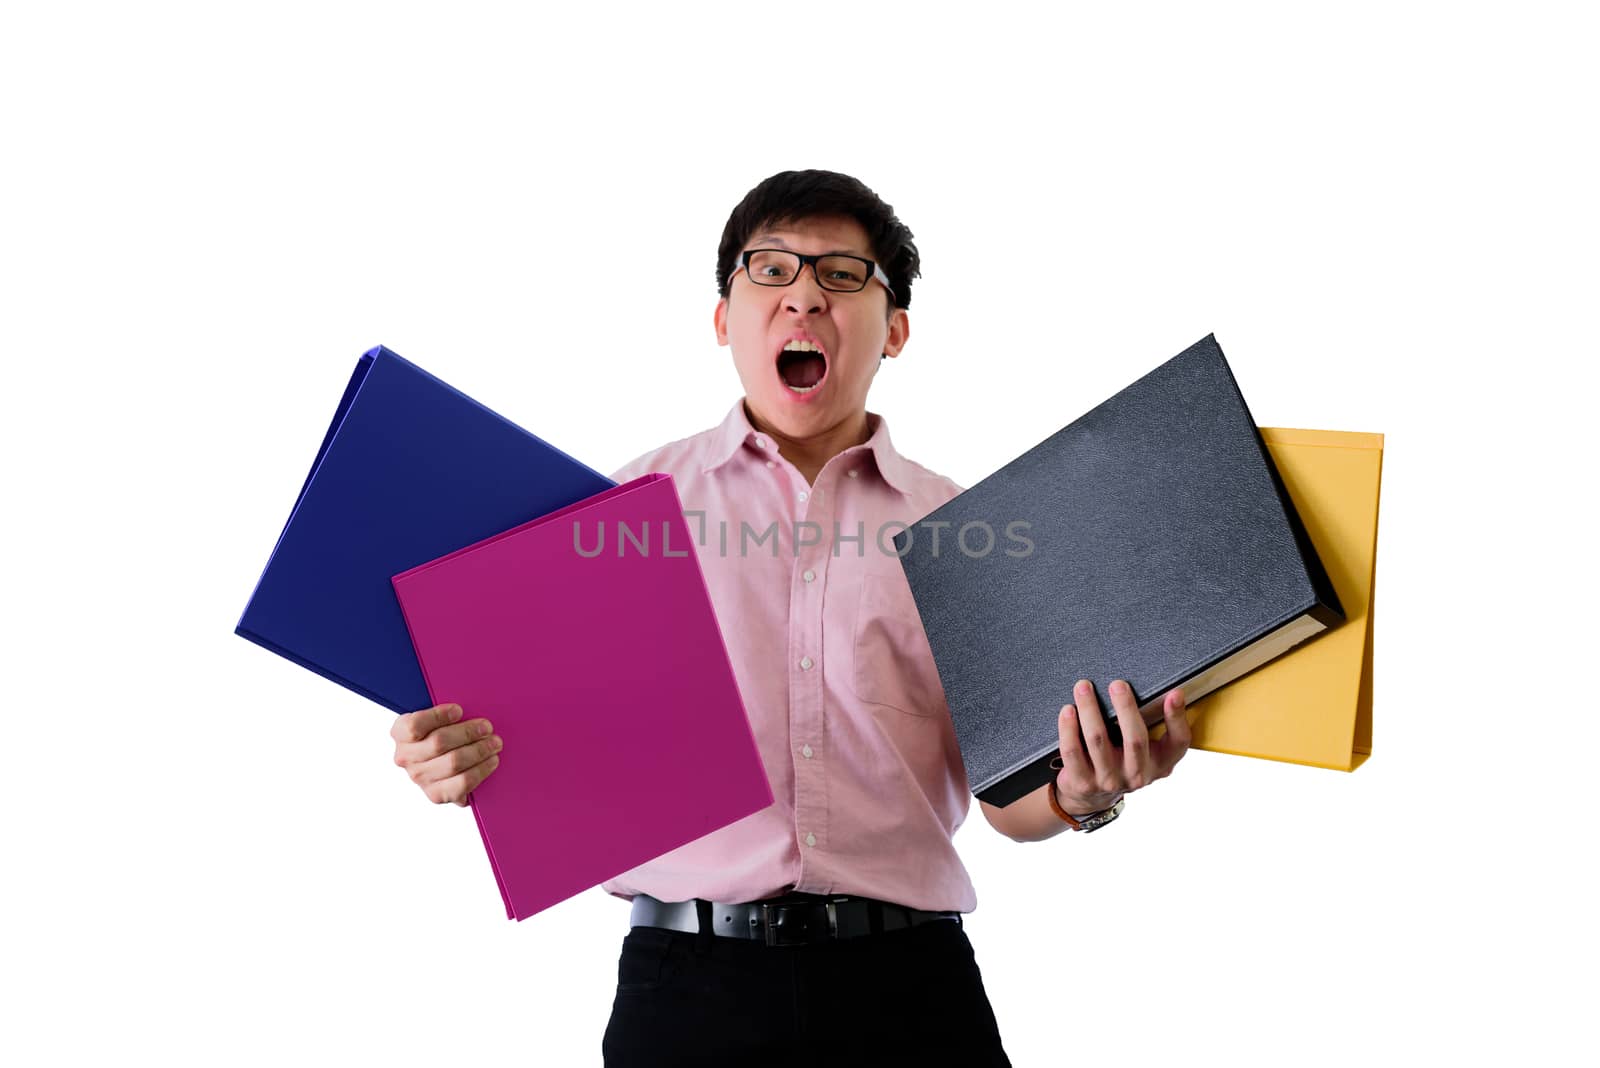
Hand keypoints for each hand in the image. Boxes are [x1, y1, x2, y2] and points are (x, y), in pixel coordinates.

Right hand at [390, 703, 502, 806]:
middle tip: (487, 727)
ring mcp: (419, 777)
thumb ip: (445, 711)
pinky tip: (491, 761)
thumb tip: (466, 707)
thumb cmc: (441, 730)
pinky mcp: (436, 794)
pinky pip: (461, 784)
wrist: (441, 759)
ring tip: (494, 743)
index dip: (438, 716)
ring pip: (453, 763)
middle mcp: (406, 757)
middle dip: (468, 733)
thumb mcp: (437, 716)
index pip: (414, 725)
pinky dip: (480, 771)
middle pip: (439, 742)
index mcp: (401, 732)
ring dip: (479, 751)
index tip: (459, 710)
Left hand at [1054, 679, 1190, 814]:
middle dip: (1126, 707)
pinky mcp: (1083, 782)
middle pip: (1135, 739)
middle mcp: (1138, 775)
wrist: (1092, 796)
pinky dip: (1068, 728)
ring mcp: (1110, 781)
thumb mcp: (1145, 750)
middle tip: (1117, 684)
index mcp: (1160, 763)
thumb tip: (1155, 688)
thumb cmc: (1122, 761)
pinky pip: (1073, 751)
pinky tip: (1068, 710)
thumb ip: (1152, 725)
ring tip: (1083, 687)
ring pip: (1098, 740)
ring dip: (1090, 709)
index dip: (1177, 718)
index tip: (1174, 693)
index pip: (1178, 742)